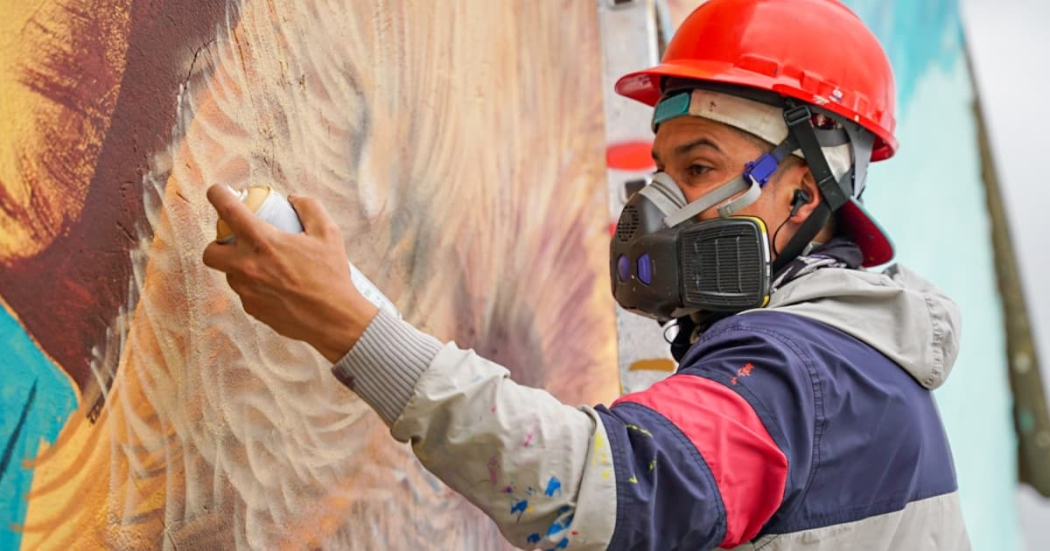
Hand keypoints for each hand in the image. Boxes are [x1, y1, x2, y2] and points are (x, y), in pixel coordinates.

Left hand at [202, 185, 378, 361]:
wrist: (334, 319)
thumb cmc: (331, 276)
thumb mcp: (329, 233)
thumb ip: (309, 208)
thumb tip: (293, 199)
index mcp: (264, 242)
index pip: (228, 211)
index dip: (217, 195)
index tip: (217, 192)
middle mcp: (248, 266)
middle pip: (210, 252)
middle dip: (217, 244)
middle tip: (236, 242)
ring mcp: (247, 291)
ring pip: (229, 274)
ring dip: (239, 266)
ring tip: (266, 266)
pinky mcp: (252, 309)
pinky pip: (245, 292)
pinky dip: (254, 286)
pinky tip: (276, 286)